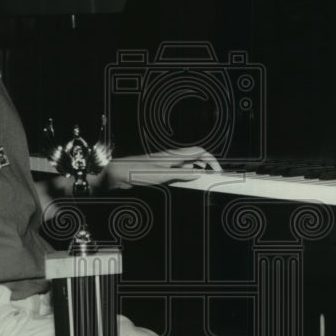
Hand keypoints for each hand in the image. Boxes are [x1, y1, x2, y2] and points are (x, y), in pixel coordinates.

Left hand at [104, 147, 221, 188]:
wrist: (118, 173)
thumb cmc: (137, 171)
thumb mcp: (163, 175)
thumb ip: (182, 174)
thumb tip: (200, 173)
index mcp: (174, 155)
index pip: (200, 151)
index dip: (212, 160)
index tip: (217, 172)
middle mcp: (172, 157)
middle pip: (196, 158)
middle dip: (206, 166)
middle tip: (212, 179)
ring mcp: (167, 163)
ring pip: (187, 165)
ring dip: (196, 172)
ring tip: (202, 183)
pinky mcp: (161, 170)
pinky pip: (178, 172)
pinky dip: (185, 176)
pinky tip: (185, 184)